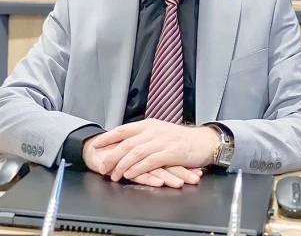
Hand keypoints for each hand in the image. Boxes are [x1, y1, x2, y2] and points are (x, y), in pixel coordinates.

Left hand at [83, 134, 201, 188]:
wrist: (203, 142)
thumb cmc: (182, 140)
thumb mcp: (160, 132)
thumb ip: (144, 137)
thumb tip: (127, 144)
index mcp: (148, 125)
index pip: (123, 129)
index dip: (108, 137)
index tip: (96, 145)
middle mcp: (153, 131)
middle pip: (126, 143)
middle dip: (112, 156)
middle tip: (102, 166)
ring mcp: (161, 141)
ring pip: (135, 153)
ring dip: (122, 165)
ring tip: (114, 174)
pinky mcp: (169, 153)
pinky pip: (149, 161)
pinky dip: (137, 168)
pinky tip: (130, 175)